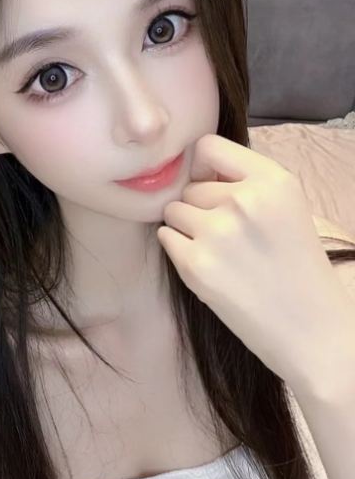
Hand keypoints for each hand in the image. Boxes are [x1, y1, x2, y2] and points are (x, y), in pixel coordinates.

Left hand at [157, 133, 353, 389]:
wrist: (312, 332)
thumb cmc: (298, 269)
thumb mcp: (287, 209)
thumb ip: (246, 183)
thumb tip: (195, 170)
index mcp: (273, 181)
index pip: (208, 146)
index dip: (203, 167)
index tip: (210, 186)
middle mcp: (244, 200)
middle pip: (189, 186)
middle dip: (200, 207)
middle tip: (228, 237)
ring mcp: (217, 232)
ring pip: (173, 211)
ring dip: (186, 228)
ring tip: (220, 253)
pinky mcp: (195, 264)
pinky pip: (166, 237)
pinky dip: (178, 250)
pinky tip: (209, 267)